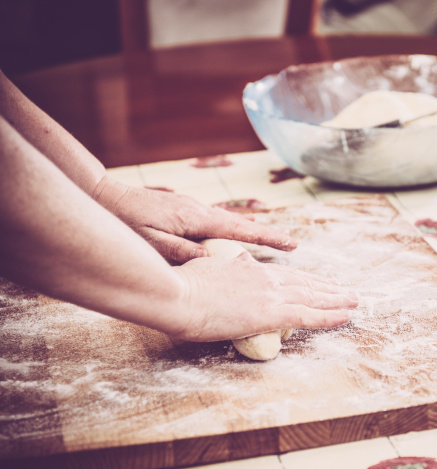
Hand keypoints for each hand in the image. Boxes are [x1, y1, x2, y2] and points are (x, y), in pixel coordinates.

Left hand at [92, 177, 296, 262]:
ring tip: (269, 246)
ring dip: (248, 235)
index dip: (268, 238)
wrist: (102, 197)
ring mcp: (191, 210)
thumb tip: (214, 261)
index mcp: (196, 218)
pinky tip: (230, 244)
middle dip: (266, 236)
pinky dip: (229, 234)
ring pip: (226, 225)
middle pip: (240, 225)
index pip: (241, 230)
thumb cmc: (124, 223)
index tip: (292, 245)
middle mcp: (199, 211)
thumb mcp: (153, 243)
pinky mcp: (181, 212)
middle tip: (291, 246)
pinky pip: (213, 225)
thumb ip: (184, 252)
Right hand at [169, 252, 357, 341]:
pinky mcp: (271, 314)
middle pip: (306, 284)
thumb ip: (225, 268)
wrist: (174, 294)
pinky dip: (330, 316)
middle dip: (328, 288)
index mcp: (250, 270)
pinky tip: (346, 316)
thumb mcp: (207, 268)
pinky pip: (309, 316)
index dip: (307, 280)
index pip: (287, 275)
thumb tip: (232, 264)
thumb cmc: (181, 286)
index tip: (321, 282)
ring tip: (354, 301)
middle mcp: (266, 279)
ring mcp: (270, 295)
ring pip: (313, 297)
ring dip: (337, 300)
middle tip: (347, 292)